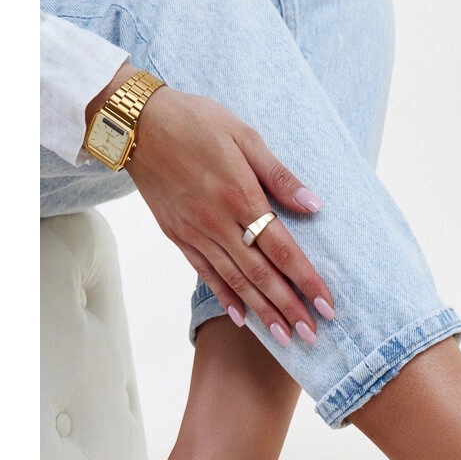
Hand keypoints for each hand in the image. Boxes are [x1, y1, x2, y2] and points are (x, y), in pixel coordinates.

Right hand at [90, 67, 334, 345]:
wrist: (134, 122)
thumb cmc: (195, 122)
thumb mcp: (244, 136)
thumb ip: (280, 176)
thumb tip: (315, 205)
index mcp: (239, 196)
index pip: (281, 249)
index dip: (306, 280)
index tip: (326, 305)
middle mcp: (217, 222)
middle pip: (260, 274)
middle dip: (288, 308)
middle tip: (311, 336)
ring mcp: (194, 232)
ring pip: (234, 280)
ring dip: (261, 312)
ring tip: (284, 338)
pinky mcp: (177, 235)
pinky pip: (205, 273)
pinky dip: (224, 297)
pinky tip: (242, 318)